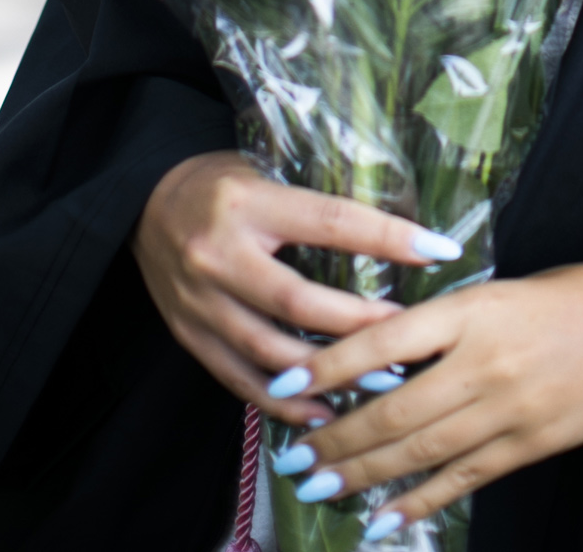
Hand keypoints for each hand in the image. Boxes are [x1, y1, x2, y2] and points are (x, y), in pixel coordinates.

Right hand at [133, 152, 460, 425]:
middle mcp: (219, 255)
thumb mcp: (265, 171)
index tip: (438, 249)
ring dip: (329, 373)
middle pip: (299, 302)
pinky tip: (323, 412)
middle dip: (360, 325)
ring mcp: (200, 302)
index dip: (387, 237)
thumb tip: (393, 229)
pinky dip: (283, 402)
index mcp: (247, 203)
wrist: (145, 202)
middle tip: (409, 338)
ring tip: (381, 384)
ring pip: (270, 351)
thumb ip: (315, 202)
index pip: (330, 221)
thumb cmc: (220, 182)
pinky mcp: (190, 335)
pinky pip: (240, 379)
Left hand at [267, 239, 582, 528]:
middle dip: (337, 440)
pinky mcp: (530, 445)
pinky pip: (463, 480)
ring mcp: (508, 411)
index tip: (286, 385)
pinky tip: (383, 520)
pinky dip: (418, 503)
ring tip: (320, 486)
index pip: (382, 341)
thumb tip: (377, 358)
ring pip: (421, 453)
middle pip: (394, 412)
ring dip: (364, 476)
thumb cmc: (567, 294)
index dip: (329, 367)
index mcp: (470, 311)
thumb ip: (443, 324)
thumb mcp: (497, 291)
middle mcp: (483, 363)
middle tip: (293, 458)